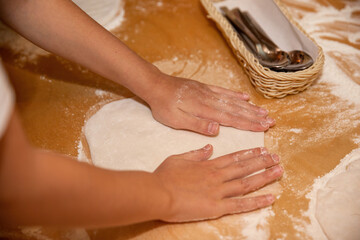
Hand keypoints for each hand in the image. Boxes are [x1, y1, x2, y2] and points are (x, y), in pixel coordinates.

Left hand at [147, 74, 274, 135]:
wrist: (156, 86)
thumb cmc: (164, 106)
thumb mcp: (176, 121)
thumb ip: (197, 125)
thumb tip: (217, 130)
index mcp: (205, 110)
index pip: (231, 119)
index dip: (248, 124)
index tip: (263, 127)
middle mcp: (210, 100)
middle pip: (236, 109)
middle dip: (255, 116)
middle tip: (271, 121)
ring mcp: (208, 92)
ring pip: (233, 100)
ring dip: (249, 107)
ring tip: (264, 111)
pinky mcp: (204, 88)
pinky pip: (223, 91)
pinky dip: (235, 95)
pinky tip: (245, 98)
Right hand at [154, 145, 282, 221]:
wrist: (157, 193)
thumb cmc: (164, 176)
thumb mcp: (179, 158)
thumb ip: (196, 153)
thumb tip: (209, 148)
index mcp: (208, 164)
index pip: (234, 157)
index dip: (249, 153)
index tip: (262, 149)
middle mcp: (217, 176)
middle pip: (245, 167)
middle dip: (262, 161)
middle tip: (277, 158)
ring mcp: (219, 191)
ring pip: (247, 183)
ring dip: (265, 176)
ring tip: (279, 171)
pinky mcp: (217, 207)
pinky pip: (241, 205)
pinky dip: (257, 202)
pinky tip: (270, 198)